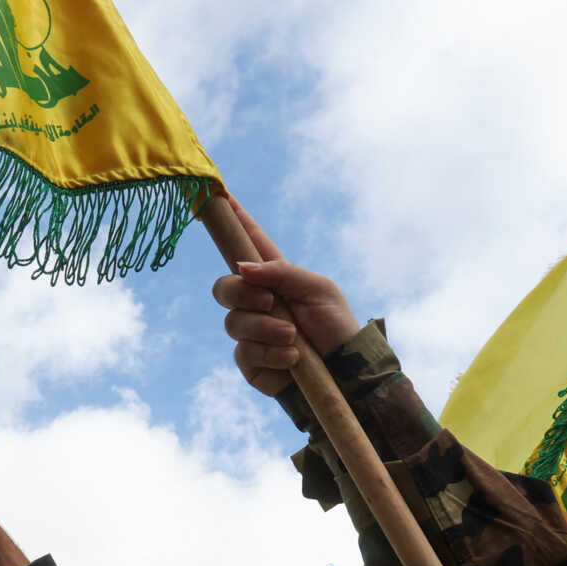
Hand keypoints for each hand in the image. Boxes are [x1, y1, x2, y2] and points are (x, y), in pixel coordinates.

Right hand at [208, 201, 359, 395]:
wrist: (347, 371)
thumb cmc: (337, 326)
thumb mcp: (319, 289)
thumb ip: (282, 272)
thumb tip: (241, 267)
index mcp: (274, 278)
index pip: (247, 244)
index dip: (233, 221)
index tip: (220, 195)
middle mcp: (257, 303)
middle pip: (224, 287)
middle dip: (242, 293)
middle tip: (270, 301)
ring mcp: (251, 333)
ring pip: (233, 322)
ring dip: (265, 328)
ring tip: (293, 337)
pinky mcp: (251, 363)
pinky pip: (244, 353)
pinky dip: (270, 354)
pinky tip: (292, 358)